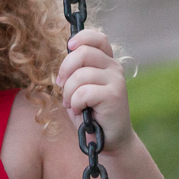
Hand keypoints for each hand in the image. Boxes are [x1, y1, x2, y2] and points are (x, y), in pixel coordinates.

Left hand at [54, 29, 133, 153]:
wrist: (109, 140)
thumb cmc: (90, 114)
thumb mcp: (79, 87)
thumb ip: (76, 70)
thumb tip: (67, 53)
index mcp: (106, 62)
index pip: (96, 38)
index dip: (80, 38)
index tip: (69, 47)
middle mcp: (113, 67)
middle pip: (82, 53)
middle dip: (64, 70)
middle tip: (61, 87)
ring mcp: (116, 80)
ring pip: (80, 75)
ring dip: (68, 92)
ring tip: (71, 103)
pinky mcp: (114, 95)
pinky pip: (83, 92)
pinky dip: (74, 103)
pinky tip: (79, 110)